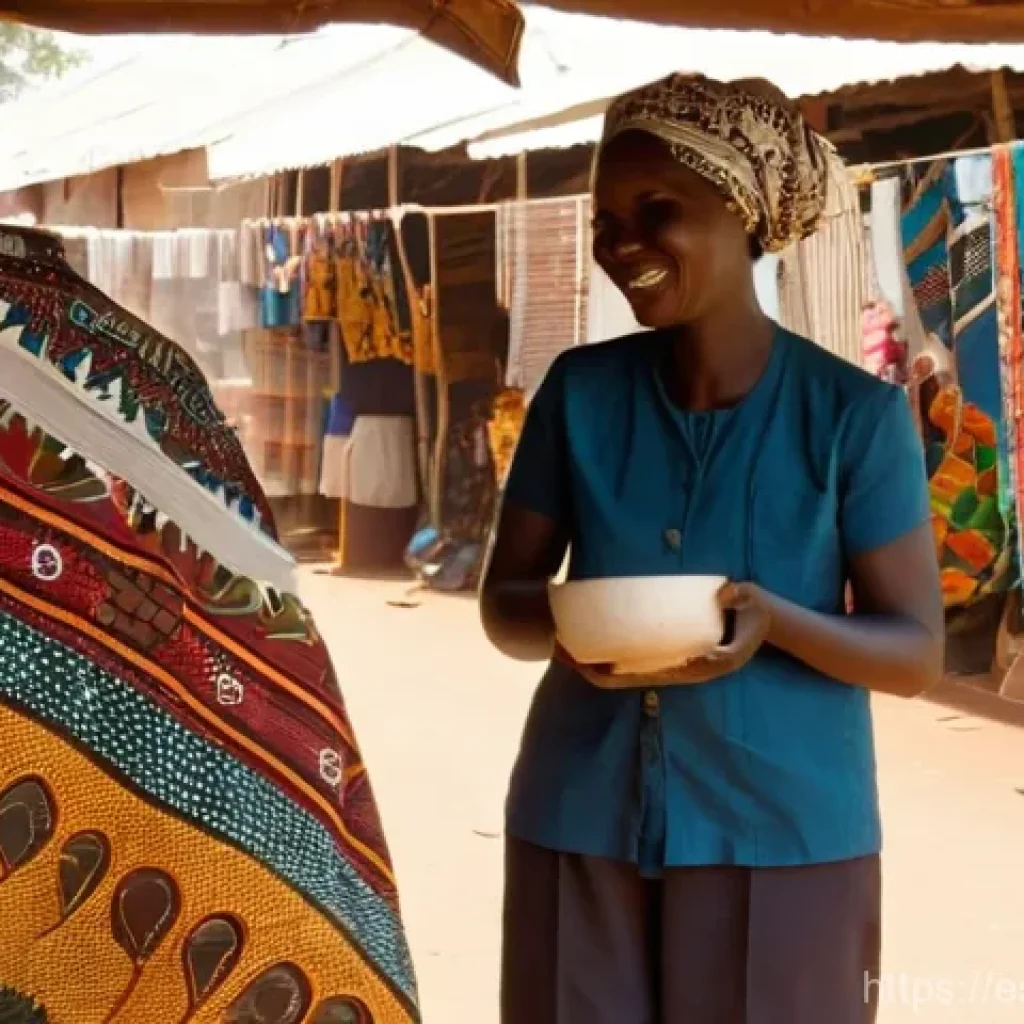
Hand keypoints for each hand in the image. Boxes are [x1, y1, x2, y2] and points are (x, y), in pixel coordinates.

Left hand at [554, 581, 769, 689]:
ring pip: (617, 666)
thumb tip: (725, 592)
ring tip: (562, 637)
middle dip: (582, 664)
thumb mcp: (751, 610)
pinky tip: (589, 631)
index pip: (629, 678)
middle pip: (613, 675)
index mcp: (683, 667)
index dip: (597, 671)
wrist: (765, 625)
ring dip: (588, 656)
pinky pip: (628, 653)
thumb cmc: (755, 617)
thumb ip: (740, 602)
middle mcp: (669, 668)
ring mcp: (665, 659)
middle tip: (555, 642)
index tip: (573, 657)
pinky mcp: (666, 648)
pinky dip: (606, 646)